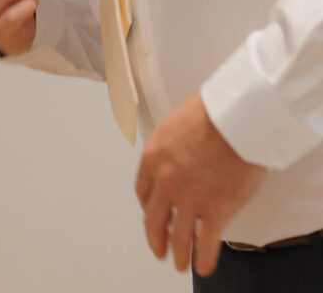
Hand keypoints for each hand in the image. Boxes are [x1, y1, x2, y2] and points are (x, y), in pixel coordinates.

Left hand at [135, 93, 265, 275]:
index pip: (142, 191)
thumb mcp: (175, 123)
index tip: (152, 215)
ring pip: (179, 237)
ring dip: (178, 254)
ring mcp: (190, 198)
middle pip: (154, 219)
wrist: (236, 116)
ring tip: (181, 264)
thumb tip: (176, 155)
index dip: (147, 207)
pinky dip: (204, 259)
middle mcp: (166, 181)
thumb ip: (170, 146)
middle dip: (155, 238)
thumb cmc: (211, 112)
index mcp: (153, 157)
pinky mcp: (216, 210)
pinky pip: (206, 243)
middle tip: (158, 248)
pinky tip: (204, 267)